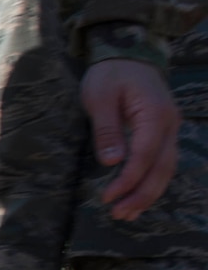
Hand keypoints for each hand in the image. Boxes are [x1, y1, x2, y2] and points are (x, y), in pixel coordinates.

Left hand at [82, 59, 179, 220]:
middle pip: (161, 167)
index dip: (127, 180)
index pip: (144, 155)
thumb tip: (112, 161)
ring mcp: (169, 129)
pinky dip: (151, 182)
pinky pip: (162, 162)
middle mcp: (169, 124)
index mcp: (155, 114)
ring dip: (148, 193)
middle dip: (141, 194)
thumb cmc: (110, 73)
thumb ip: (107, 129)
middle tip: (118, 214)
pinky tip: (137, 199)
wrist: (128, 55)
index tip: (108, 197)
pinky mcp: (162, 133)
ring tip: (127, 214)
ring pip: (166, 168)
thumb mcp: (100, 97)